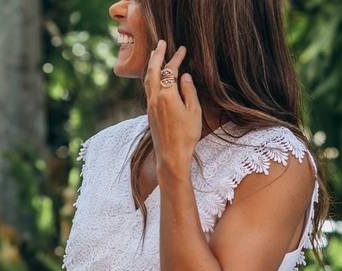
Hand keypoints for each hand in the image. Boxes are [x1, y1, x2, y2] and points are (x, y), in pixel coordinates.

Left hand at [145, 40, 202, 175]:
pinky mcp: (149, 113)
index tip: (182, 49)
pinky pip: (148, 89)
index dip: (176, 58)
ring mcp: (150, 106)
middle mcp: (154, 99)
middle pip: (153, 71)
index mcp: (166, 96)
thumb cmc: (186, 136)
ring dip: (152, 66)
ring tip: (155, 55)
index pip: (170, 71)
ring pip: (147, 80)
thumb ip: (189, 91)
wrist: (170, 156)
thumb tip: (185, 76)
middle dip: (157, 55)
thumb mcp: (194, 111)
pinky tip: (154, 76)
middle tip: (161, 43)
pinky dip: (151, 77)